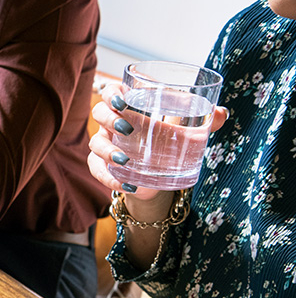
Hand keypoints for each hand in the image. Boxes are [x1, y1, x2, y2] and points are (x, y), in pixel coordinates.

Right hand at [88, 85, 227, 202]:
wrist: (159, 173)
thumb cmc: (169, 141)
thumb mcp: (186, 128)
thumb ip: (205, 119)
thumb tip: (221, 113)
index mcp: (130, 106)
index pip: (111, 92)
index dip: (111, 94)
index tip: (123, 101)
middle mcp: (113, 123)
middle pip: (99, 113)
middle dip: (109, 119)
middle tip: (127, 129)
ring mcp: (106, 145)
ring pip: (95, 143)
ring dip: (107, 151)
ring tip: (125, 160)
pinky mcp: (104, 167)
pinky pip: (97, 171)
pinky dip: (109, 179)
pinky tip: (127, 185)